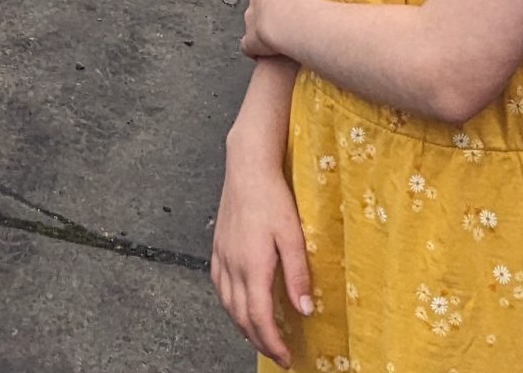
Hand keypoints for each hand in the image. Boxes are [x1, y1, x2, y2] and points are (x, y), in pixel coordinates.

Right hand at [210, 158, 312, 363]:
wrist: (247, 168)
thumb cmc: (272, 198)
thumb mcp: (293, 236)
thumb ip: (298, 274)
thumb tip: (304, 309)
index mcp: (252, 266)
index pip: (259, 317)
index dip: (272, 342)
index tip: (285, 357)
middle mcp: (232, 266)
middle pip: (241, 317)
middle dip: (259, 341)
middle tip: (277, 354)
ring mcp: (222, 257)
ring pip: (227, 305)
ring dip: (243, 327)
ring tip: (259, 337)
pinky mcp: (217, 248)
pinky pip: (219, 287)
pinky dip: (229, 305)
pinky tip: (237, 306)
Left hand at [241, 0, 311, 59]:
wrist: (285, 20)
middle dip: (274, 2)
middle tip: (292, 11)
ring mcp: (250, 16)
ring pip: (255, 18)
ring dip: (266, 24)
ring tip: (284, 34)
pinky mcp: (249, 39)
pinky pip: (250, 44)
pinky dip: (256, 47)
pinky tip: (268, 54)